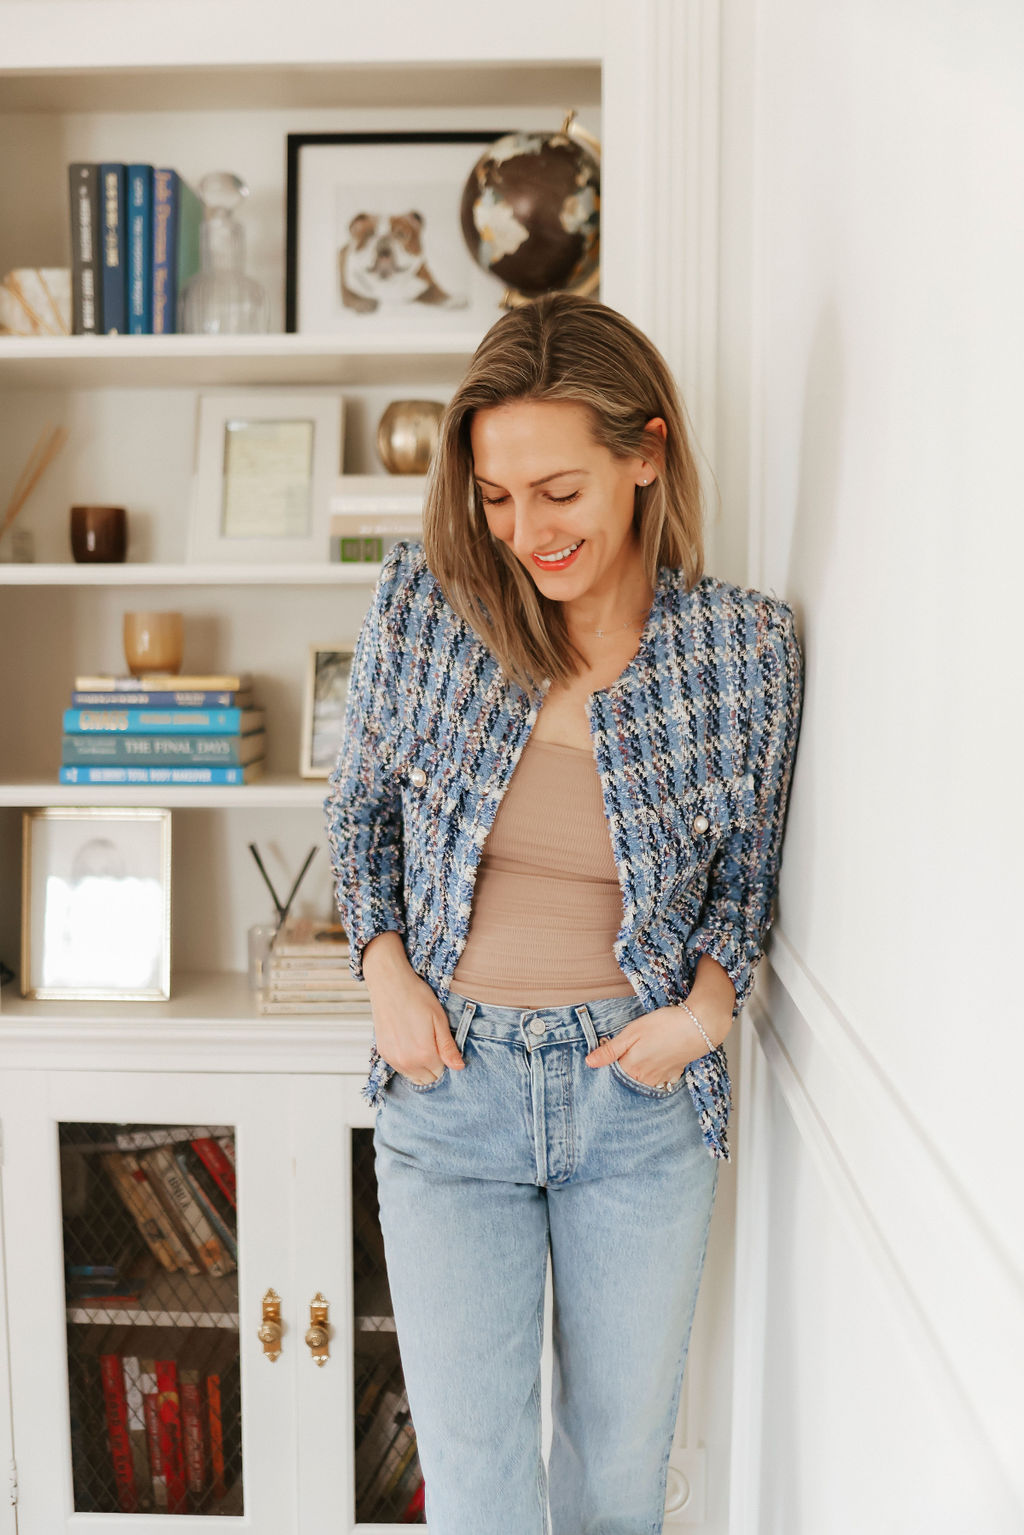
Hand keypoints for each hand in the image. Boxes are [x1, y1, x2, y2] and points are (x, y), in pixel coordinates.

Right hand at [362, 932, 465, 1085]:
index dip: (444, 1059)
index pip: (440, 1072)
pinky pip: (399, 1068)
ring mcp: (392, 1058)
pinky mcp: (383, 1052)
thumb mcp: (439, 1019)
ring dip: (419, 1066)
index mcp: (424, 1054)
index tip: (441, 1045)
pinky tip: (408, 1041)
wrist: (390, 983)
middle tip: (432, 1044)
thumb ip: (448, 1047)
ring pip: (412, 1076)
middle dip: (432, 1066)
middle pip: (426, 1079)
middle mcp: (406, 1061)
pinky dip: (406, 1061)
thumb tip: (458, 1067)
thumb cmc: (416, 996)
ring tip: (420, 1042)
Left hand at [584, 999, 728, 1087]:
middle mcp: (645, 1078)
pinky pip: (660, 1080)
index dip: (608, 1064)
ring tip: (642, 1054)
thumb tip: (589, 1063)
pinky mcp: (674, 1074)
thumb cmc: (664, 1025)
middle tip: (627, 1051)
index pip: (611, 1074)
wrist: (698, 1026)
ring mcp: (661, 1078)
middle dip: (622, 1070)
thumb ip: (610, 1050)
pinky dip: (655, 1074)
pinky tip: (656, 1061)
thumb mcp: (632, 1033)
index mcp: (631, 1068)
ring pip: (642, 1081)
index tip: (607, 1054)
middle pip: (627, 1079)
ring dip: (638, 1073)